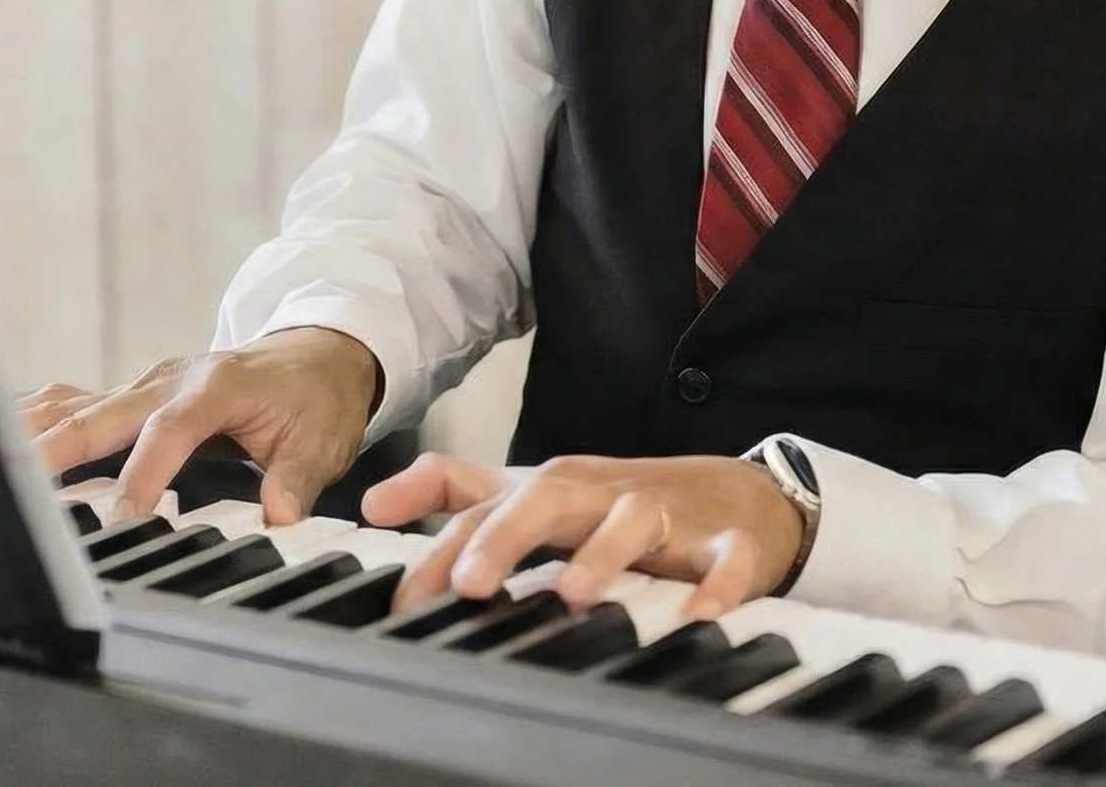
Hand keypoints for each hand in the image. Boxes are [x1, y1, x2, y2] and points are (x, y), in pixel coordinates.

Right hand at [18, 326, 383, 522]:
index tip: (124, 517)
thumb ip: (295, 479)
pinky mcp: (133, 392)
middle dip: (60, 449)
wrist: (318, 350)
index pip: (171, 428)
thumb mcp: (321, 440)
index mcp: (218, 386)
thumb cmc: (316, 396)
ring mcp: (147, 381)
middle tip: (17, 489)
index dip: (144, 472)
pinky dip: (37, 418)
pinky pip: (77, 402)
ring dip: (34, 434)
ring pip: (79, 406)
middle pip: (105, 412)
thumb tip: (280, 518)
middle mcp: (172, 378)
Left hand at [362, 451, 805, 619]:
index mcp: (552, 489)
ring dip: (602, 554)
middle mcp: (599, 495)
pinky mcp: (725, 542)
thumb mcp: (531, 491)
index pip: (488, 509)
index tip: (406, 598)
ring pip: (631, 521)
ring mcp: (665, 514)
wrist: (732, 496)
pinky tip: (699, 615)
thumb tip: (373, 501)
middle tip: (469, 583)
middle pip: (548, 500)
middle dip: (506, 536)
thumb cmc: (617, 502)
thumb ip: (453, 491)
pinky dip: (714, 585)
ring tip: (572, 593)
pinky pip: (723, 562)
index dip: (442, 550)